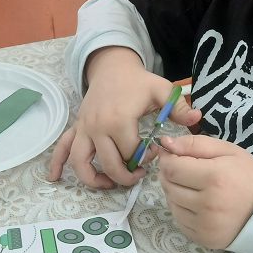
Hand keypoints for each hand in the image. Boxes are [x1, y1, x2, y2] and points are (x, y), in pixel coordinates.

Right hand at [48, 46, 200, 188]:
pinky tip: (54, 178)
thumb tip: (198, 119)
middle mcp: (97, 127)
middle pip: (109, 164)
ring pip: (81, 162)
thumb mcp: (161, 89)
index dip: (146, 159)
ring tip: (108, 185)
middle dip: (125, 175)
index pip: (131, 152)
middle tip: (139, 175)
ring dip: (94, 179)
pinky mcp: (77, 128)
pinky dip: (57, 164)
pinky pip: (63, 148)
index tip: (155, 153)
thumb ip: (179, 106)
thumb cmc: (138, 81)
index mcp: (119, 119)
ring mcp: (84, 129)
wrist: (112, 67)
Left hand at [158, 135, 252, 249]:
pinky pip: (179, 221)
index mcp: (214, 178)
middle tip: (182, 168)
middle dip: (169, 174)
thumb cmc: (247, 174)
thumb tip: (165, 143)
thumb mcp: (226, 150)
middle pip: (169, 186)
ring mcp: (206, 226)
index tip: (172, 154)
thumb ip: (194, 143)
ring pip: (171, 203)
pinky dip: (181, 209)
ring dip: (174, 191)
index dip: (167, 158)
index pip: (172, 168)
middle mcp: (208, 205)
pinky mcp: (205, 240)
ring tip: (190, 185)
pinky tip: (195, 202)